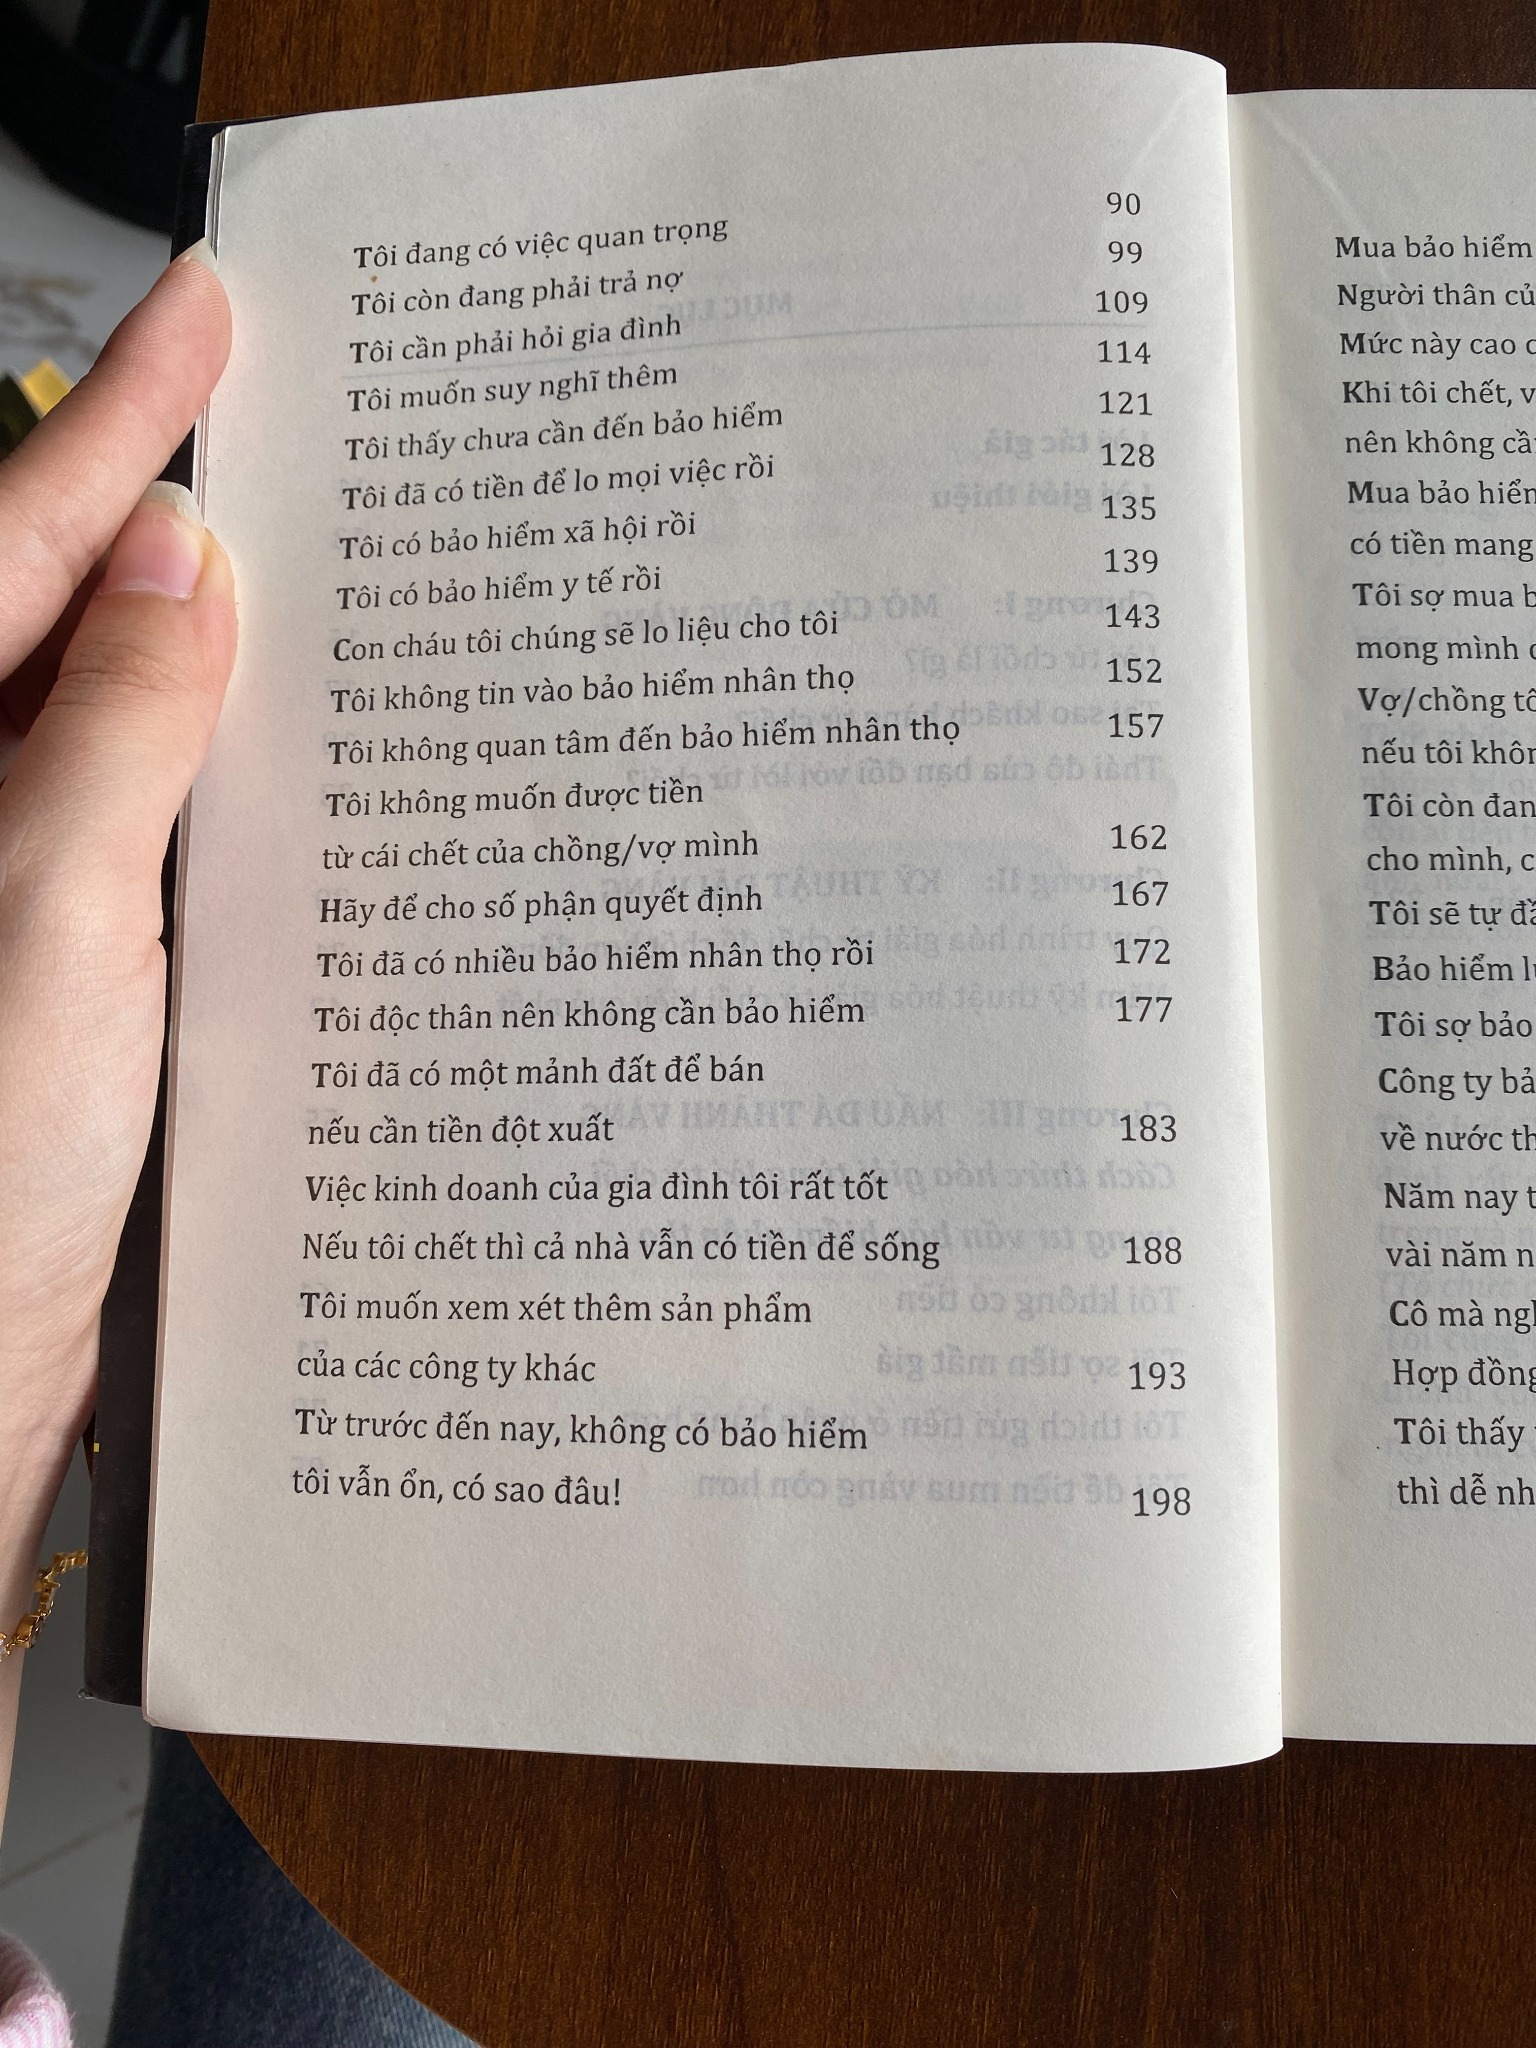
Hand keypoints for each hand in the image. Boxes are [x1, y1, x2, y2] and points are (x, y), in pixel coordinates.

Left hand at [0, 248, 234, 1641]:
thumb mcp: (47, 920)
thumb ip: (112, 733)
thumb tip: (176, 570)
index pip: (25, 542)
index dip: (118, 415)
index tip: (207, 309)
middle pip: (62, 610)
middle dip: (159, 502)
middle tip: (257, 404)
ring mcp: (10, 884)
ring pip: (111, 714)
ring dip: (198, 639)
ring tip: (295, 549)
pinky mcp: (61, 963)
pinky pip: (137, 819)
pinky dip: (209, 769)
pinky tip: (278, 743)